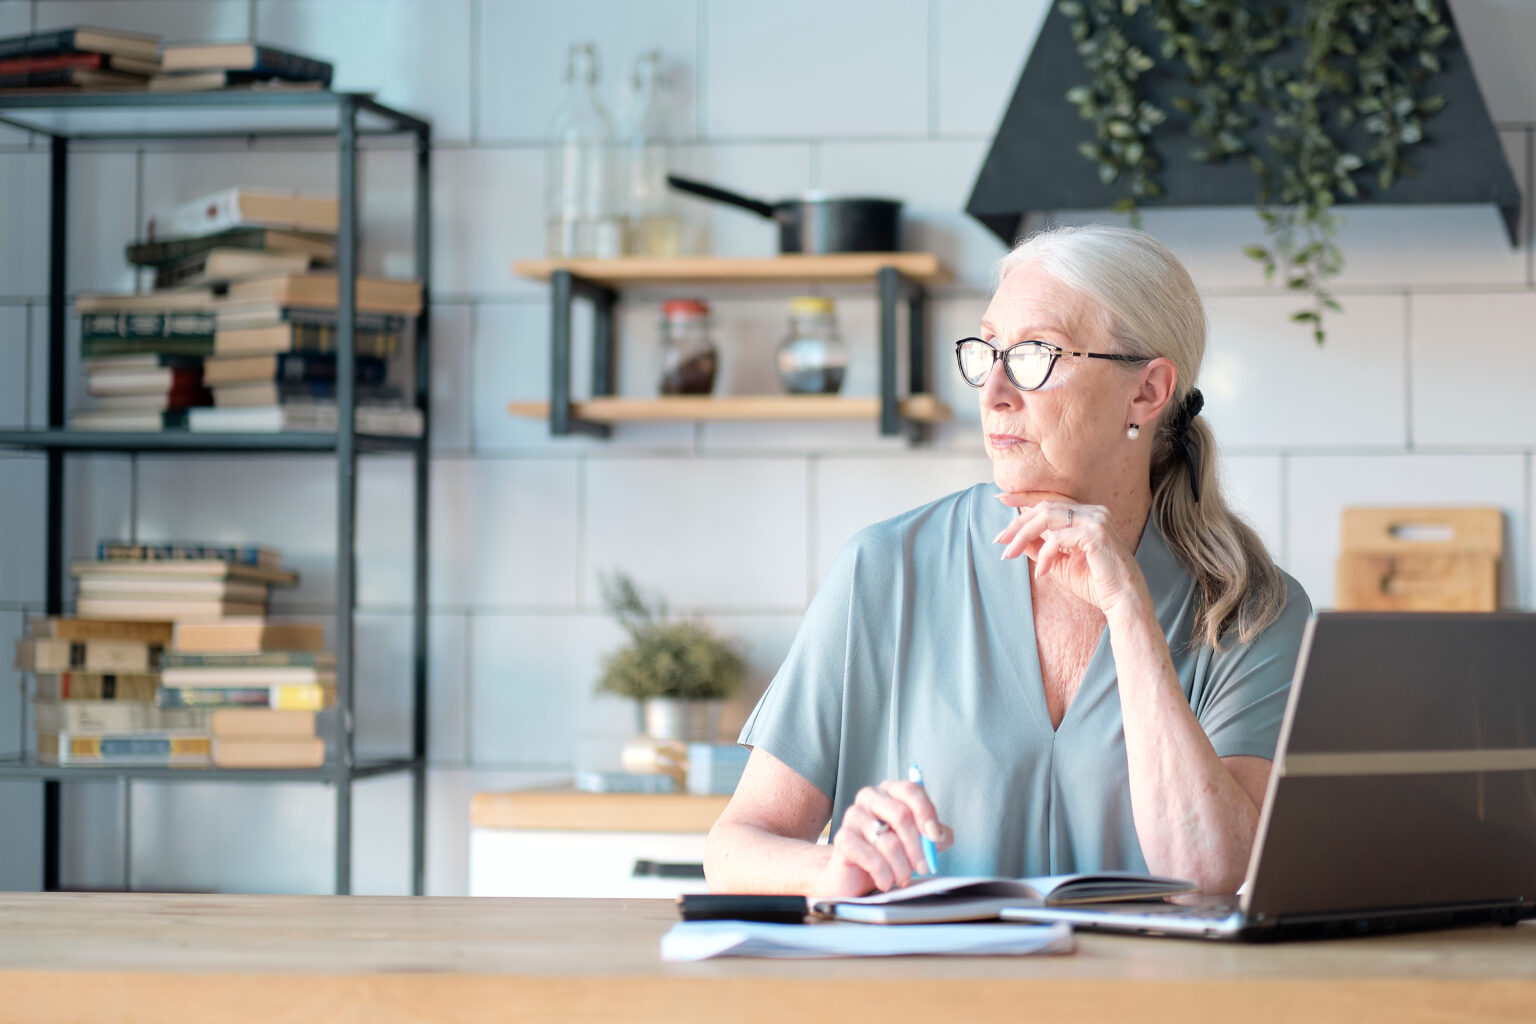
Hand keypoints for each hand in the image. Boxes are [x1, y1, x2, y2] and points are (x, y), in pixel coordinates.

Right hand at [810, 779, 952, 897]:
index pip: (911, 791)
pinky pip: (871, 858)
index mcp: (889, 792)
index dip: (927, 813)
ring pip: (889, 842)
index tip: (935, 837)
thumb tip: (942, 835)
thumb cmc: (886, 854)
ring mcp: (853, 816)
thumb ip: (933, 836)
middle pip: (901, 815)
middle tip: (923, 867)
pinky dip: (884, 875)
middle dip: (917, 847)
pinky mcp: (842, 839)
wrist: (851, 875)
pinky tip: (885, 882)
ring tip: (902, 878)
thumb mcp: (916, 843)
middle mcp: (869, 797)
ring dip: (902, 867)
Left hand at [993, 496, 1147, 616]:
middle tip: (1000, 540)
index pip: (1051, 501)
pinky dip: (1045, 554)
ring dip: (1024, 535)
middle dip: (1018, 523)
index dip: (1024, 498)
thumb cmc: (1095, 584)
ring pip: (1048, 517)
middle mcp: (1093, 511)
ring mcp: (1097, 520)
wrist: (1123, 602)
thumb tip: (1015, 538)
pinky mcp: (1097, 533)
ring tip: (1009, 554)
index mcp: (1087, 515)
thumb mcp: (1059, 563)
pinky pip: (1058, 538)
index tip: (1001, 499)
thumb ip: (1040, 547)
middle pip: (1045, 507)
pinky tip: (1042, 572)